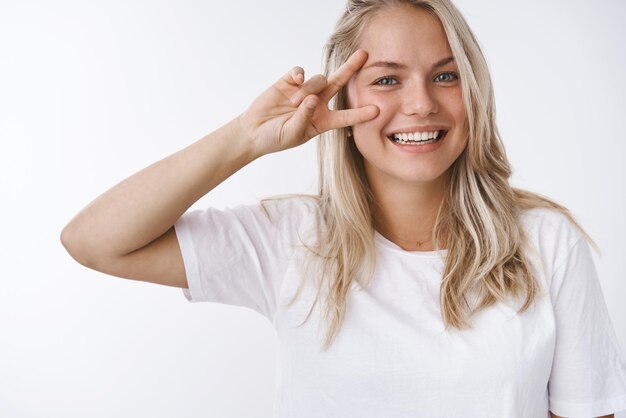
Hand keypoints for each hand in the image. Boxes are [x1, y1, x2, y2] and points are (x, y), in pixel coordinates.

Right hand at [236, 49, 378, 155]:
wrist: (254, 131)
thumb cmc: (276, 138)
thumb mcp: (293, 134)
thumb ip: (304, 118)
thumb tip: (312, 99)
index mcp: (323, 121)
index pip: (345, 116)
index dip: (360, 114)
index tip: (377, 111)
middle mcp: (318, 103)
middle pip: (339, 84)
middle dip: (351, 69)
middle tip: (364, 55)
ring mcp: (304, 91)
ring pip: (318, 80)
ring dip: (308, 89)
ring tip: (293, 103)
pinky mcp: (289, 82)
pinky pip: (300, 72)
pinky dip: (299, 75)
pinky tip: (294, 81)